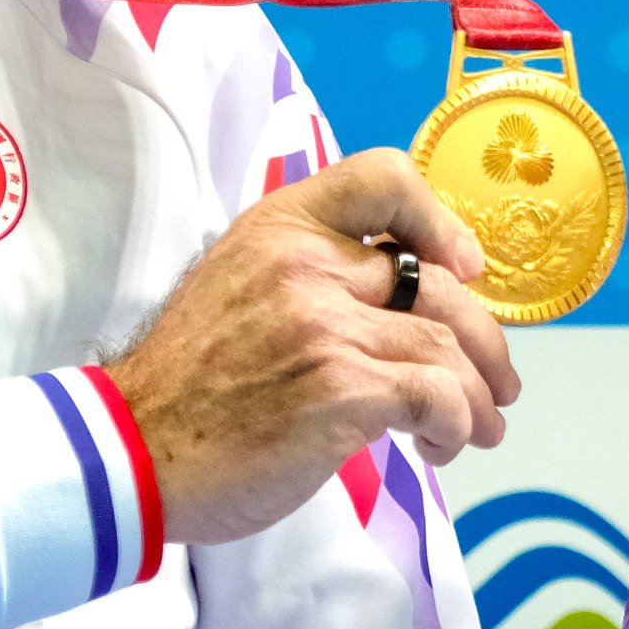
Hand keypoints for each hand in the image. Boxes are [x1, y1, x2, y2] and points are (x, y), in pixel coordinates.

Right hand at [105, 151, 517, 545]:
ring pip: (447, 348)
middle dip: (485, 340)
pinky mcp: (341, 390)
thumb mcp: (241, 288)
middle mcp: (306, 265)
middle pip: (439, 284)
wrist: (131, 450)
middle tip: (497, 383)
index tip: (461, 268)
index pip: (381, 177)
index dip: (438, 218)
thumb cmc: (191, 384)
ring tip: (478, 428)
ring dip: (477, 397)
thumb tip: (408, 298)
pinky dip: (455, 426)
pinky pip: (438, 398)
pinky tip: (438, 447)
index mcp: (282, 229)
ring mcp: (325, 326)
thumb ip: (314, 275)